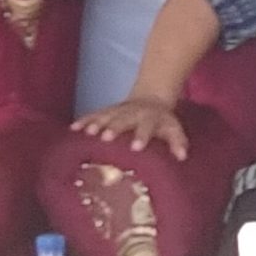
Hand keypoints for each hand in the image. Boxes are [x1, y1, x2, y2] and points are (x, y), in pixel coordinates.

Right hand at [71, 95, 188, 159]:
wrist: (151, 98)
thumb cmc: (161, 121)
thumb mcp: (173, 128)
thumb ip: (178, 142)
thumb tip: (182, 157)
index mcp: (149, 118)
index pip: (146, 127)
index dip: (141, 136)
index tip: (136, 147)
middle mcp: (132, 113)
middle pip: (122, 120)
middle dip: (114, 128)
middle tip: (105, 137)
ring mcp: (118, 110)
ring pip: (106, 115)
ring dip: (96, 122)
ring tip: (87, 132)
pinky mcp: (108, 110)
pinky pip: (94, 114)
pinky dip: (84, 120)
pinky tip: (73, 128)